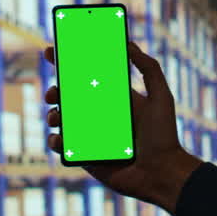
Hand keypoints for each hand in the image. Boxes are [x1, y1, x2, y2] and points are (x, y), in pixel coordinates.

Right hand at [45, 42, 202, 212]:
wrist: (161, 172)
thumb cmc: (163, 135)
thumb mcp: (160, 96)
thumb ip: (148, 67)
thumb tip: (128, 43)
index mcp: (113, 98)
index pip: (87, 76)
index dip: (68, 64)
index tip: (53, 52)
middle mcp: (99, 115)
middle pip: (68, 97)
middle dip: (55, 91)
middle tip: (55, 93)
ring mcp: (90, 136)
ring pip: (61, 120)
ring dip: (53, 115)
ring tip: (58, 117)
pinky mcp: (84, 157)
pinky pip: (62, 146)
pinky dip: (55, 141)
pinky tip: (60, 139)